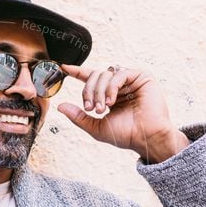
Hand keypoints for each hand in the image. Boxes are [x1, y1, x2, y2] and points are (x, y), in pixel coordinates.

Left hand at [56, 65, 189, 163]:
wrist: (145, 138)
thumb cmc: (125, 135)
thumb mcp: (96, 126)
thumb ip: (78, 116)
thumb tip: (60, 106)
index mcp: (110, 95)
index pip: (92, 79)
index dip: (78, 72)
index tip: (64, 68)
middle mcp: (119, 85)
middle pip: (95, 75)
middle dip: (88, 91)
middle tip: (90, 108)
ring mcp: (130, 80)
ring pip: (105, 74)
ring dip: (99, 92)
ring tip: (102, 109)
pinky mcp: (141, 77)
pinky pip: (119, 74)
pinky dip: (111, 87)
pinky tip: (111, 101)